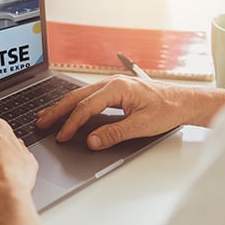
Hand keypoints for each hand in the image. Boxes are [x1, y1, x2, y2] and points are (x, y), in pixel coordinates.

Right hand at [36, 75, 193, 149]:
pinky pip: (88, 97)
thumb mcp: (141, 125)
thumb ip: (114, 134)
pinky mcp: (113, 91)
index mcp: (117, 88)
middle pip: (77, 97)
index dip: (72, 123)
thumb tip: (91, 141)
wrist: (183, 101)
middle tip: (41, 122)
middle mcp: (111, 83)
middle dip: (58, 111)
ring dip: (63, 106)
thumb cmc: (167, 110)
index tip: (62, 136)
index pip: (86, 107)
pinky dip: (75, 105)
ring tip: (47, 116)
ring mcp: (111, 85)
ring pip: (80, 95)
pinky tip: (67, 110)